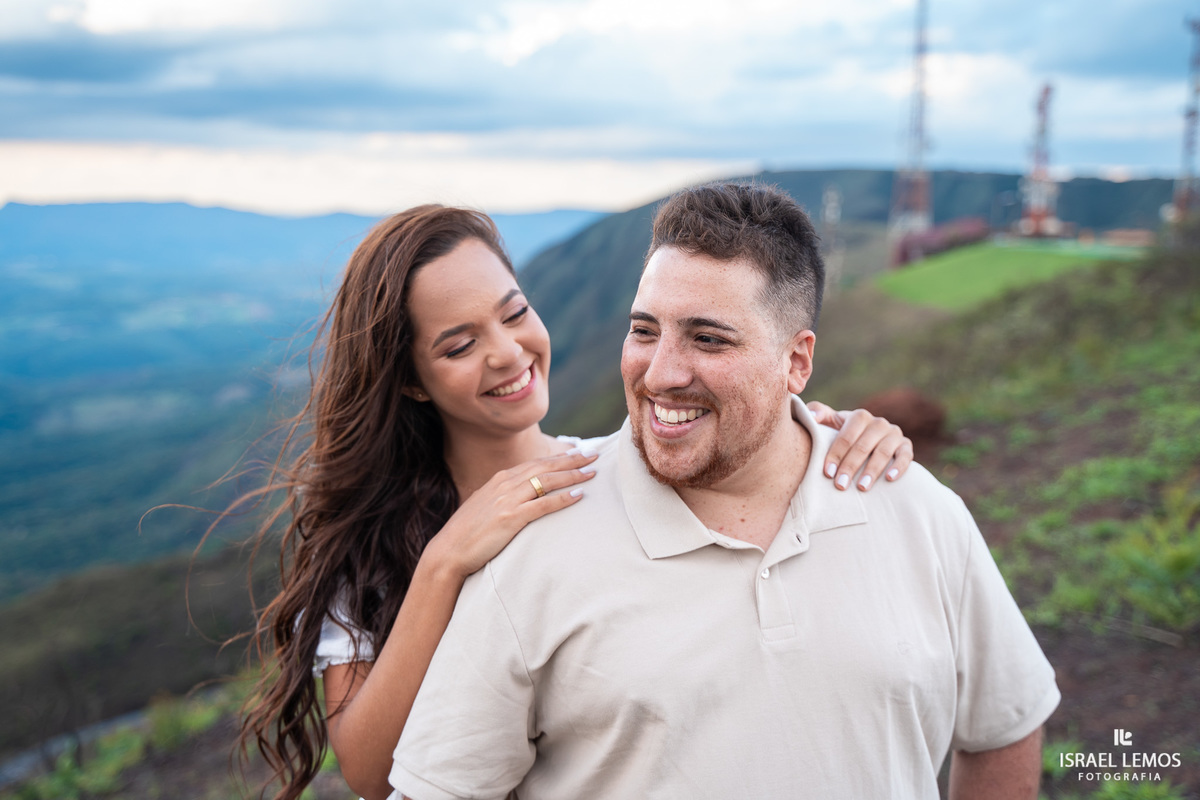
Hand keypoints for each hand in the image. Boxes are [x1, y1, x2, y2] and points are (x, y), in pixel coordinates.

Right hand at [425, 449, 598, 578]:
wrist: (448, 550)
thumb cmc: (468, 532)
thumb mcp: (485, 506)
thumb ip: (504, 496)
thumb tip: (522, 495)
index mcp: (500, 479)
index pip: (535, 463)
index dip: (558, 458)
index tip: (578, 453)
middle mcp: (505, 484)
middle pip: (545, 467)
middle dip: (571, 460)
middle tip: (594, 455)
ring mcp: (507, 500)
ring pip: (547, 481)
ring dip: (572, 476)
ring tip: (592, 472)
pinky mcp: (511, 518)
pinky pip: (543, 505)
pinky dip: (562, 499)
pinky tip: (578, 496)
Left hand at [807, 401, 913, 491]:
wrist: (867, 441)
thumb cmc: (844, 434)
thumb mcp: (830, 421)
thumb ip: (818, 413)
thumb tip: (812, 416)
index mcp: (859, 416)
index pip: (846, 436)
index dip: (836, 454)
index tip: (828, 472)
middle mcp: (879, 423)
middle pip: (863, 446)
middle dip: (850, 466)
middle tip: (841, 484)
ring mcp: (894, 434)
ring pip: (883, 452)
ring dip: (872, 470)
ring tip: (861, 487)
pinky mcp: (906, 446)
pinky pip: (906, 455)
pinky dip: (899, 466)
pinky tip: (890, 478)